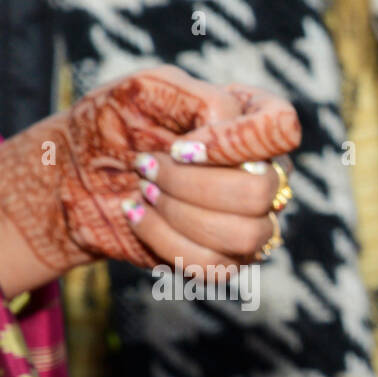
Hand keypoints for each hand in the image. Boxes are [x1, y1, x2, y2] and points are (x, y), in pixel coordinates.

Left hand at [0, 65, 299, 295]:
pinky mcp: (226, 258)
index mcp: (254, 122)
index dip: (235, 141)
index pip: (282, 128)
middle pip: (263, 192)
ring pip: (246, 236)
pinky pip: (218, 266)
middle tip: (147, 168)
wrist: (76, 172)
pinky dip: (166, 242)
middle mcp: (265, 172)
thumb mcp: (150, 89)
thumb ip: (204, 99)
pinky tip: (138, 216)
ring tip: (144, 192)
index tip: (181, 146)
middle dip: (192, 184)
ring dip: (180, 215)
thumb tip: (234, 141)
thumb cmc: (115, 123)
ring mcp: (252, 220)